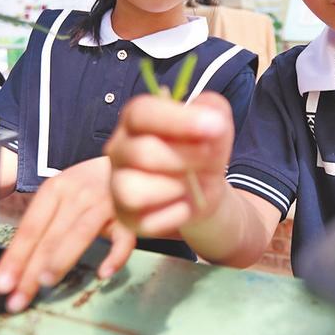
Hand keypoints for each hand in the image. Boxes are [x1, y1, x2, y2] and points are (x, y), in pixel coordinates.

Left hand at [0, 156, 135, 312]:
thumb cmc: (93, 183)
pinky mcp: (130, 214)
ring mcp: (106, 203)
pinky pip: (124, 237)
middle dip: (30, 269)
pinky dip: (116, 255)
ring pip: (80, 233)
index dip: (15, 257)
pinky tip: (104, 273)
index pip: (30, 228)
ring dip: (61, 257)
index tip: (1, 284)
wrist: (134, 161)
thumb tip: (16, 262)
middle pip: (50, 235)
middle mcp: (79, 194)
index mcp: (56, 189)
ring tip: (45, 282)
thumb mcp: (65, 190)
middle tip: (17, 299)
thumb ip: (45, 218)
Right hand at [106, 92, 232, 236]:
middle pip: (141, 152)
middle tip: (209, 157)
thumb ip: (215, 113)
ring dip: (174, 188)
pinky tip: (184, 204)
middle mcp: (119, 149)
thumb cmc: (202, 148)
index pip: (140, 112)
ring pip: (133, 191)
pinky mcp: (126, 216)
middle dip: (184, 157)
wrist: (205, 188)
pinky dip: (176, 214)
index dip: (177, 120)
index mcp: (136, 119)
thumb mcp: (216, 123)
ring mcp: (118, 184)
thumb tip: (213, 122)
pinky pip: (147, 221)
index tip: (214, 126)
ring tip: (190, 183)